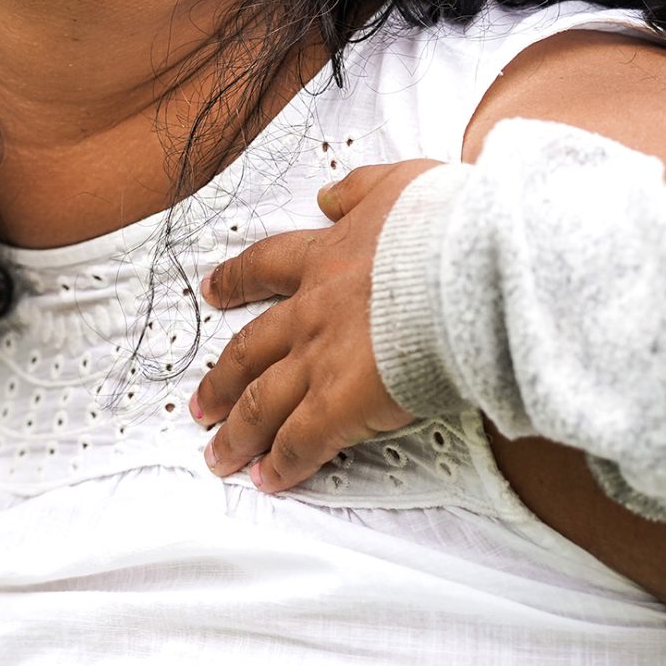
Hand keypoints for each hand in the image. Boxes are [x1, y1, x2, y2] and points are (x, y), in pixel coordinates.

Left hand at [191, 158, 440, 490]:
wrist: (465, 267)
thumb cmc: (445, 226)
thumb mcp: (398, 184)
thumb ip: (359, 190)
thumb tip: (329, 194)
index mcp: (325, 257)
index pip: (266, 267)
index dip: (235, 281)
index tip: (213, 292)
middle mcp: (311, 312)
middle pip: (248, 350)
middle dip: (221, 380)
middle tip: (199, 404)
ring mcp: (320, 360)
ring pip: (261, 403)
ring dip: (237, 433)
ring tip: (219, 455)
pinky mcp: (340, 404)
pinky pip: (300, 442)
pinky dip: (282, 465)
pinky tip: (269, 480)